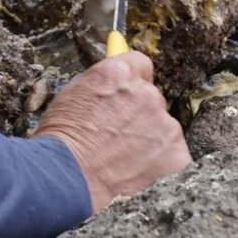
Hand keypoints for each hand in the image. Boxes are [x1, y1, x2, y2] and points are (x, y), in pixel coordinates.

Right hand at [35, 54, 191, 211]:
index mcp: (120, 73)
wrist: (70, 173)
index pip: (140, 64)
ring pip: (162, 125)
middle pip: (151, 96)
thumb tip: (115, 75)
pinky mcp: (174, 150)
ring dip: (149, 135)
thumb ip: (103, 83)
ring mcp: (164, 122)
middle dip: (138, 111)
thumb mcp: (75, 92)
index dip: (132, 82)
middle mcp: (146, 92)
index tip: (127, 93)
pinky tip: (137, 167)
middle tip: (116, 132)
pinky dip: (160, 160)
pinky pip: (173, 151)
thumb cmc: (63, 136)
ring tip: (121, 154)